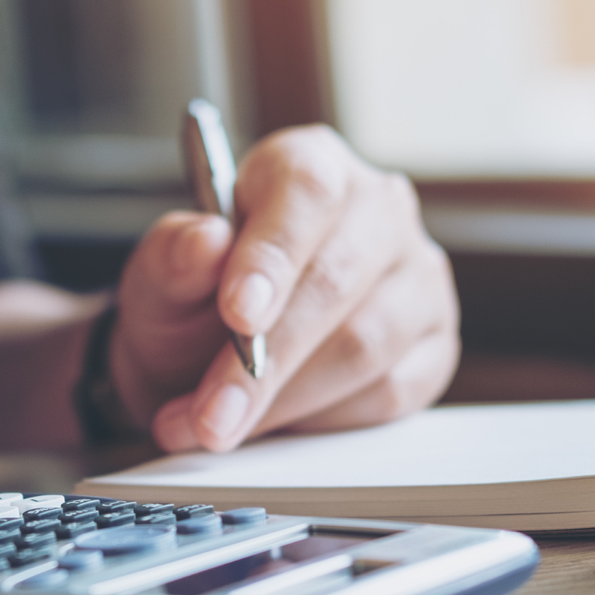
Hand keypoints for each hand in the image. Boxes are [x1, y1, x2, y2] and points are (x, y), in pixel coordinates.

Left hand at [111, 125, 458, 451]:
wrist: (207, 359)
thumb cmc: (191, 302)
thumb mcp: (160, 276)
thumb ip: (172, 257)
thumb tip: (204, 241)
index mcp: (311, 166)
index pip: (307, 194)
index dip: (273, 255)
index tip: (236, 313)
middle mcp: (379, 211)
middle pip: (338, 281)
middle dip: (266, 360)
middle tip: (211, 413)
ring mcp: (418, 279)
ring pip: (366, 347)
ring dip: (285, 402)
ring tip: (219, 427)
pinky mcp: (433, 347)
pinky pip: (389, 394)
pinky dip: (320, 421)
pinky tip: (272, 426)